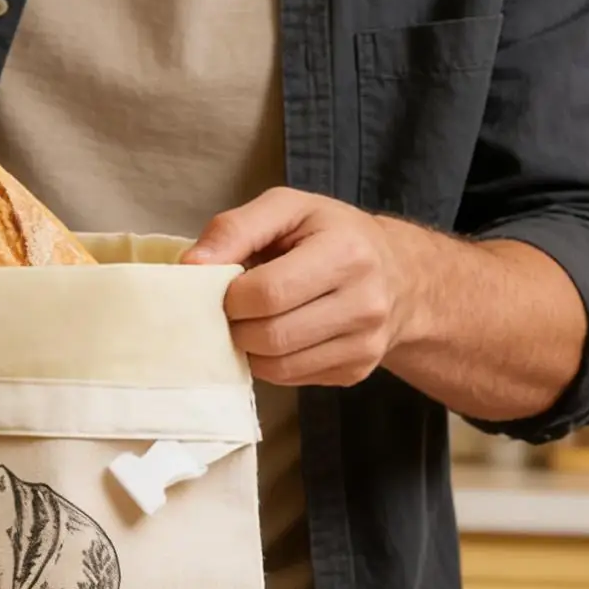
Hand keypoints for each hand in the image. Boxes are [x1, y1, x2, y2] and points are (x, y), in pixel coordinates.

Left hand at [183, 189, 419, 386]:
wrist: (398, 275)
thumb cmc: (331, 234)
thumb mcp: (287, 209)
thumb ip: (235, 228)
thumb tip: (190, 265)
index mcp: (346, 253)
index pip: (267, 293)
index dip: (231, 295)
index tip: (225, 285)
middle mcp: (364, 303)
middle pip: (271, 335)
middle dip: (235, 325)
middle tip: (232, 307)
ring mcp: (364, 344)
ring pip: (277, 366)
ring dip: (248, 348)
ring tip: (250, 321)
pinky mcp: (356, 372)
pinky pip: (291, 379)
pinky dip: (269, 362)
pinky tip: (274, 336)